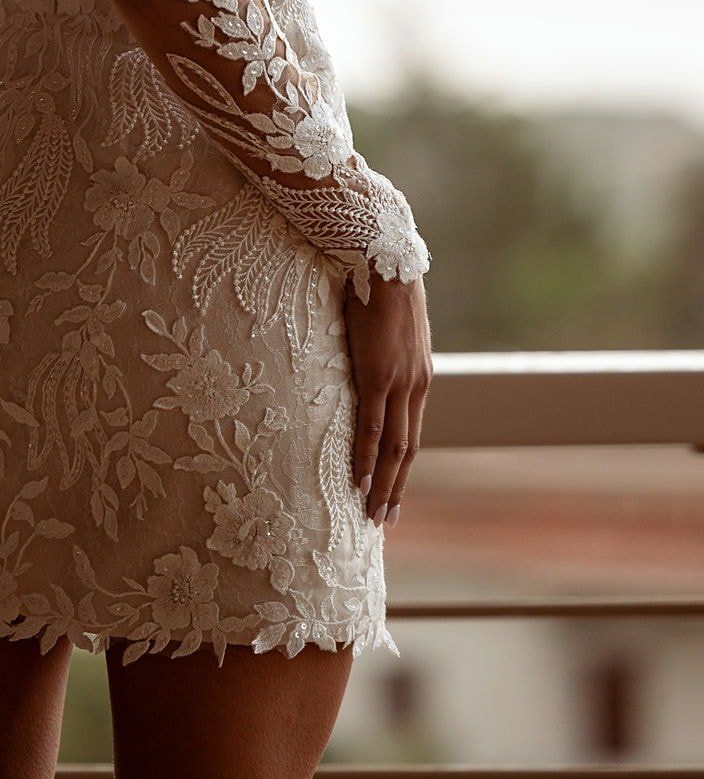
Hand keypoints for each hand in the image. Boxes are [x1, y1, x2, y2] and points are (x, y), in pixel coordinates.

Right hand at [342, 270, 431, 531]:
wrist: (386, 258)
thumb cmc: (380, 284)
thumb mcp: (388, 327)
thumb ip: (383, 350)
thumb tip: (368, 356)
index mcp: (419, 376)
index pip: (412, 433)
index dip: (402, 467)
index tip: (393, 491)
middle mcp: (416, 386)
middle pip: (408, 449)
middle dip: (397, 488)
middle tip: (384, 520)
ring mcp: (398, 382)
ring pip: (394, 447)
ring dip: (383, 484)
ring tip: (372, 513)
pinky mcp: (377, 375)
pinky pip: (372, 426)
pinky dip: (367, 458)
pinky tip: (360, 481)